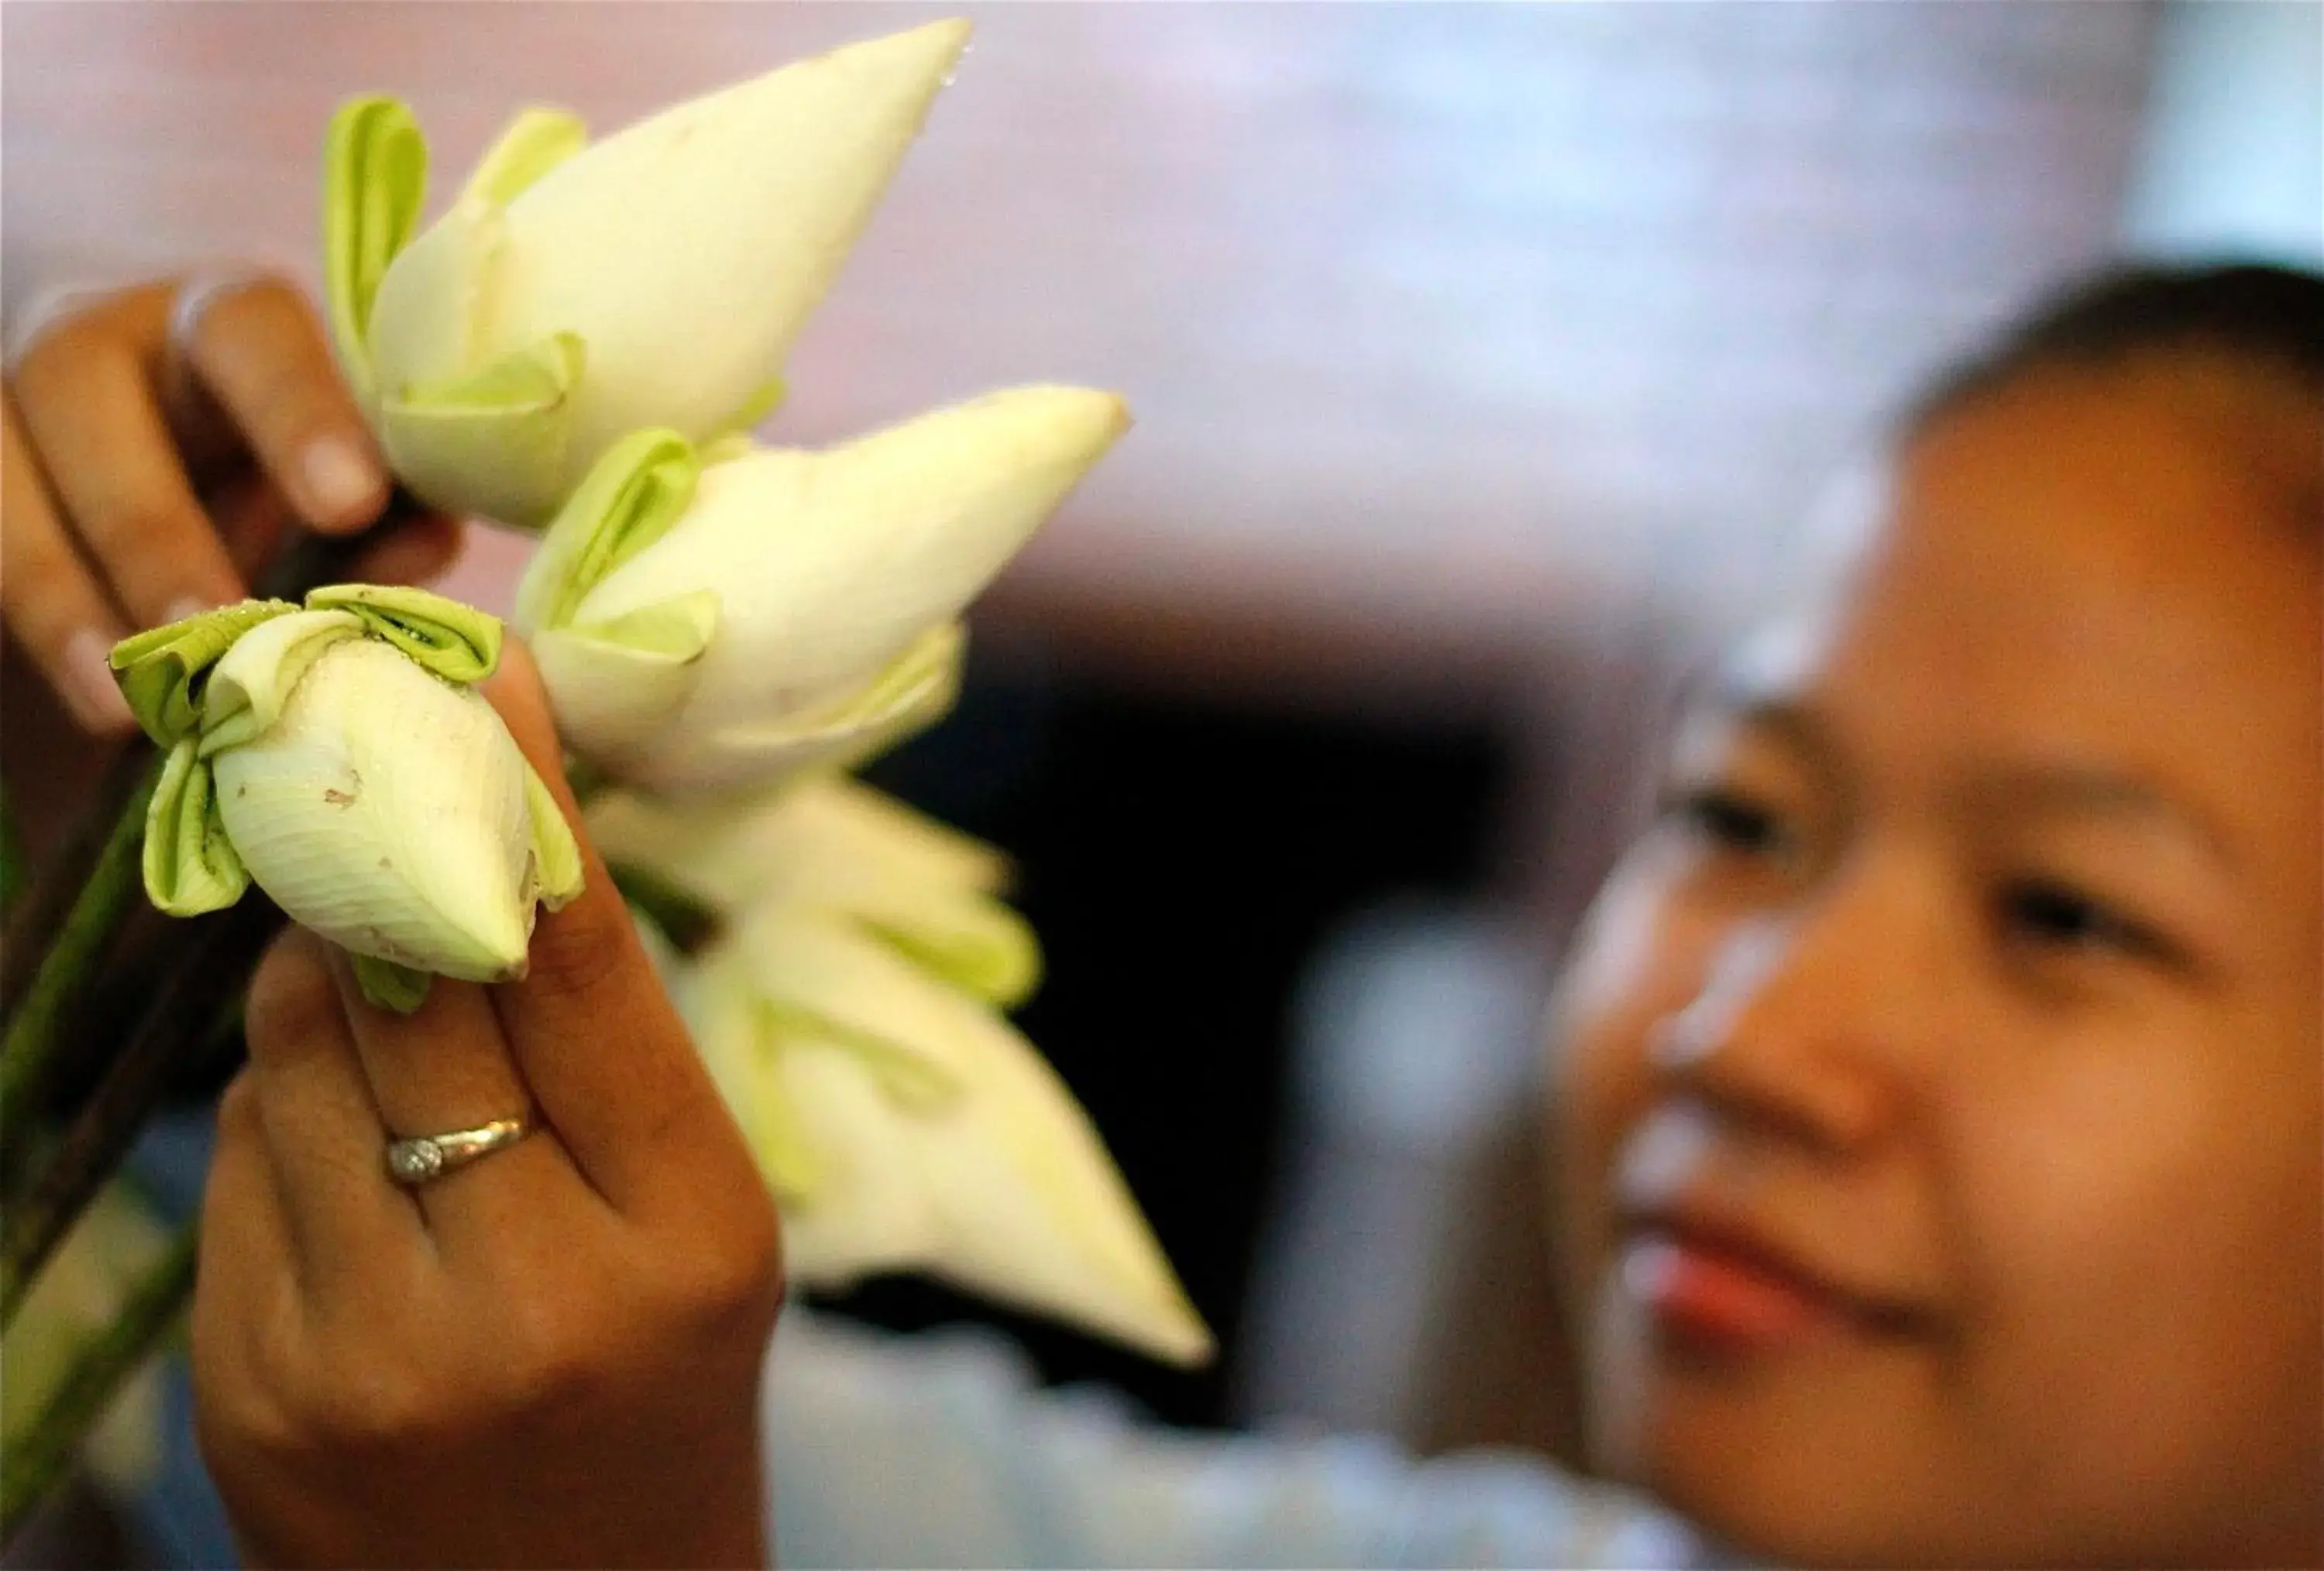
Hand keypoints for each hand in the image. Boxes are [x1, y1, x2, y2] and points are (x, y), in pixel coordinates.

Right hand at [1, 277, 459, 851]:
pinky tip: (71, 688)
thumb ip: (380, 518)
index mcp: (217, 326)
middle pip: (84, 387)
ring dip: (57, 589)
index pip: (249, 331)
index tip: (351, 501)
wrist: (134, 516)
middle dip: (151, 520)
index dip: (298, 411)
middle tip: (216, 625)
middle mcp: (92, 342)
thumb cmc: (264, 491)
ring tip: (121, 696)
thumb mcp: (325, 497)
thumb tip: (425, 537)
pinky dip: (12, 615)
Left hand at [191, 644, 783, 1569]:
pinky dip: (278, 1113)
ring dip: (323, 987)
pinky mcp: (246, 1393)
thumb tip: (465, 858)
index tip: (477, 666)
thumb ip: (605, 1062)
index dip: (523, 797)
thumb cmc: (666, 1396)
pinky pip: (234, 1164)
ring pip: (291, 1059)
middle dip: (377, 860)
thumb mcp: (703, 1228)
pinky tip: (344, 1154)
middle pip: (409, 987)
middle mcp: (521, 1295)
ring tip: (379, 997)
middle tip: (363, 761)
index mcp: (682, 1241)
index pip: (583, 968)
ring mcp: (364, 1354)